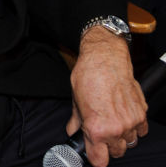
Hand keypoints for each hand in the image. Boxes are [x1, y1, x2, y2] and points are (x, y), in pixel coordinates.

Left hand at [67, 26, 147, 166]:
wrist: (105, 60)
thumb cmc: (88, 77)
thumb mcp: (75, 102)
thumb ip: (76, 122)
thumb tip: (73, 132)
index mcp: (97, 129)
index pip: (100, 161)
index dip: (95, 157)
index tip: (93, 152)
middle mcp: (116, 129)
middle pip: (116, 153)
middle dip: (107, 145)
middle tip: (100, 132)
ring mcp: (131, 122)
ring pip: (129, 143)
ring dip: (121, 137)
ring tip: (112, 122)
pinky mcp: (141, 114)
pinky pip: (140, 131)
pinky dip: (134, 128)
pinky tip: (123, 116)